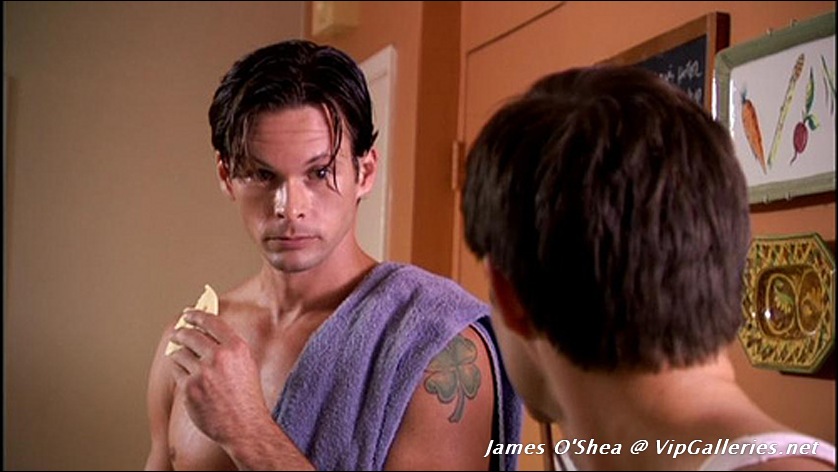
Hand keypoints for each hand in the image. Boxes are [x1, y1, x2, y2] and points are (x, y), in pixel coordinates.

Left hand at [167, 310, 268, 444]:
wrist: (244, 425)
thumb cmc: (247, 397)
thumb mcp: (246, 364)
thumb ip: (229, 347)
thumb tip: (208, 333)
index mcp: (236, 348)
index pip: (211, 322)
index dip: (196, 315)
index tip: (189, 314)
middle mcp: (219, 357)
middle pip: (190, 335)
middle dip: (181, 332)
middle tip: (177, 333)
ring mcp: (202, 373)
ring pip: (180, 353)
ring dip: (178, 353)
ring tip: (181, 354)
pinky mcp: (189, 388)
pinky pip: (177, 371)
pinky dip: (179, 371)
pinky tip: (185, 374)